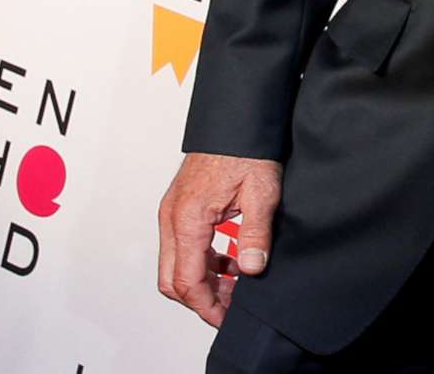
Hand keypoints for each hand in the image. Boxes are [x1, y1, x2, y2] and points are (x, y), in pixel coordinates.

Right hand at [157, 152, 282, 326]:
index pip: (187, 281)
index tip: (227, 316)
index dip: (207, 306)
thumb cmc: (245, 147)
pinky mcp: (180, 207)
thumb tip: (251, 270)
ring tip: (236, 285)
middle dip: (201, 299)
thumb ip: (255, 234)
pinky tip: (230, 260)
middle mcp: (172, 218)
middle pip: (172, 280)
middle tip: (231, 305)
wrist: (235, 117)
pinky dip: (202, 261)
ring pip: (175, 265)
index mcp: (187, 219)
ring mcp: (173, 212)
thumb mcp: (261, 192)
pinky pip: (182, 246)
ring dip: (202, 280)